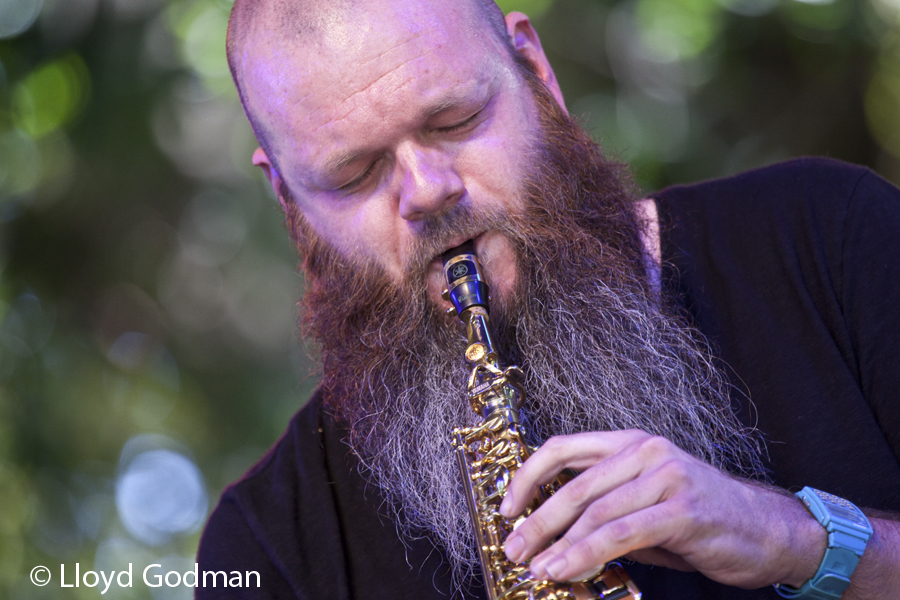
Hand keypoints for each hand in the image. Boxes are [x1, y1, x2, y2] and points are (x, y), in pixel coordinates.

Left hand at [498, 430, 824, 588]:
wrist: (767, 530)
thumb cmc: (700, 519)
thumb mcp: (646, 503)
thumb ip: (604, 507)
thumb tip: (551, 533)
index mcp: (630, 442)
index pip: (563, 447)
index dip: (528, 476)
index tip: (507, 507)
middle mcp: (646, 450)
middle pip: (573, 484)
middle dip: (537, 521)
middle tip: (513, 549)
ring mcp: (666, 477)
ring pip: (594, 511)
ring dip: (557, 544)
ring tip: (535, 568)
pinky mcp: (682, 510)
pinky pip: (621, 533)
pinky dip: (586, 554)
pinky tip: (566, 570)